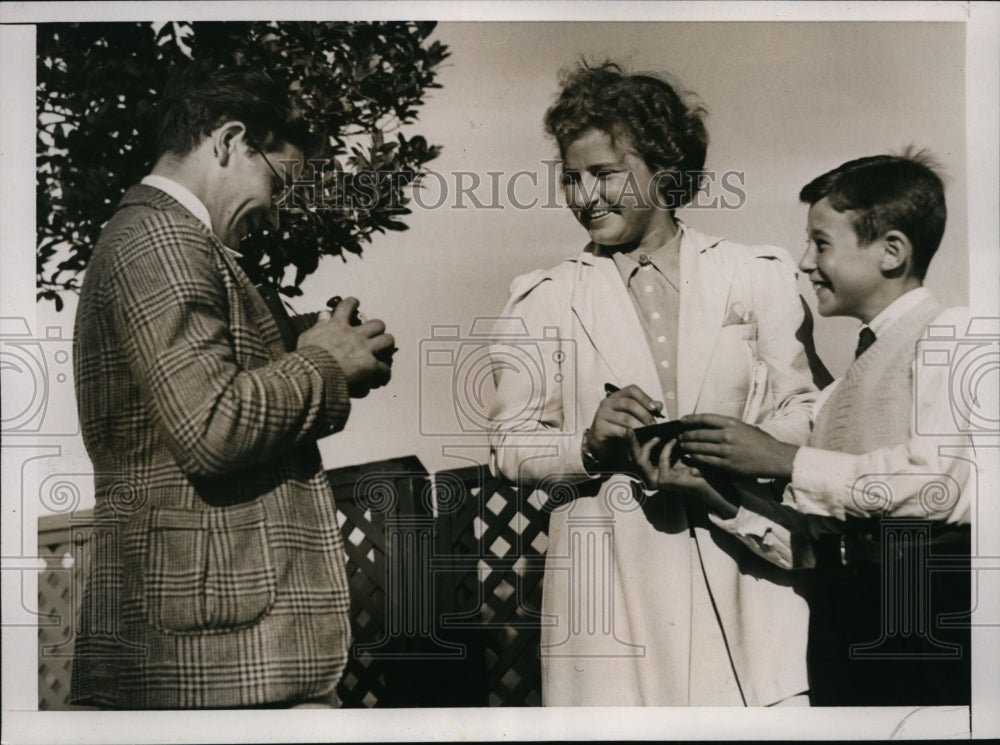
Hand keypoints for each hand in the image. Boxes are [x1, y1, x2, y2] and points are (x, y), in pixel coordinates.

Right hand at [297, 297, 394, 397]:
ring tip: (385, 351)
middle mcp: (355, 335)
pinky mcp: (370, 365)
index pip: (347, 307)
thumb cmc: (307, 358)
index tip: (355, 303)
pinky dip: (384, 372)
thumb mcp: (307, 337)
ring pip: (388, 340)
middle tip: (375, 334)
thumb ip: (319, 325)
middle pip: (377, 324)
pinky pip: (385, 368)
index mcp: (338, 326)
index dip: (352, 303)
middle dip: (377, 329)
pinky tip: (381, 376)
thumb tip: (324, 314)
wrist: (315, 374)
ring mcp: (365, 349)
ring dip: (387, 346)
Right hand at [585, 384, 662, 468]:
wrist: (600, 443)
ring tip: (648, 432)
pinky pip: (619, 430)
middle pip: (630, 403)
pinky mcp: (600, 428)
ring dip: (640, 426)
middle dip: (645, 414)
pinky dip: (631, 434)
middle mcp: (608, 403)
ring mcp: (602, 415)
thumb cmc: (616, 427)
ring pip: (626, 418)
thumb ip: (644, 410)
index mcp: (616, 397)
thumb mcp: (631, 416)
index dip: (645, 397)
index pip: (632, 390)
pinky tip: (637, 438)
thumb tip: (658, 405)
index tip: (655, 408)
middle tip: (653, 424)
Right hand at [627, 432, 737, 518]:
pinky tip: (675, 441)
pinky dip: (667, 448)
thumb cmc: (693, 463)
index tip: (630, 430)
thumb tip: (648, 425)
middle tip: (630, 430)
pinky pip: (661, 459)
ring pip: (641, 460)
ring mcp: (656, 480)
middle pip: (633, 459)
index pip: (634, 456)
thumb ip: (661, 443)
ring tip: (657, 435)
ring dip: (648, 445)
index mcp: (650, 471)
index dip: (630, 444)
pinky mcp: (664, 480)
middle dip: (630, 443)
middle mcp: (650, 477)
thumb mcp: (673, 450)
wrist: (708, 477)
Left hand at [678, 413, 797, 478]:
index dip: (691, 419)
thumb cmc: (762, 442)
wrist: (775, 458)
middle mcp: (727, 435)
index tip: (682, 420)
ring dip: (688, 446)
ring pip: (699, 447)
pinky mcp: (727, 464)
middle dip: (686, 435)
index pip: (706, 418)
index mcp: (732, 423)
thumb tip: (712, 426)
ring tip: (682, 446)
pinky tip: (691, 456)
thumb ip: (729, 427)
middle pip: (699, 433)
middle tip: (679, 436)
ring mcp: (726, 450)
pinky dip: (695, 457)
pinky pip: (705, 460)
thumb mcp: (746, 428)